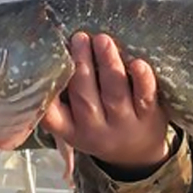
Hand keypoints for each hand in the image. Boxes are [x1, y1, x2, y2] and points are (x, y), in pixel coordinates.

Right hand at [38, 32, 167, 176]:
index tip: (42, 69)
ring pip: (114, 94)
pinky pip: (145, 97)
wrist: (138, 154)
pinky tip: (137, 63)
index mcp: (71, 129)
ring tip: (102, 40)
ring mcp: (124, 123)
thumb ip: (64, 97)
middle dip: (81, 65)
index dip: (45, 95)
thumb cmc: (101, 127)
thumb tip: (56, 52)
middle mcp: (96, 129)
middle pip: (85, 97)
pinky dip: (142, 80)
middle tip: (79, 37)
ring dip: (108, 64)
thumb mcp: (76, 123)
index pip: (51, 116)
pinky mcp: (149, 116)